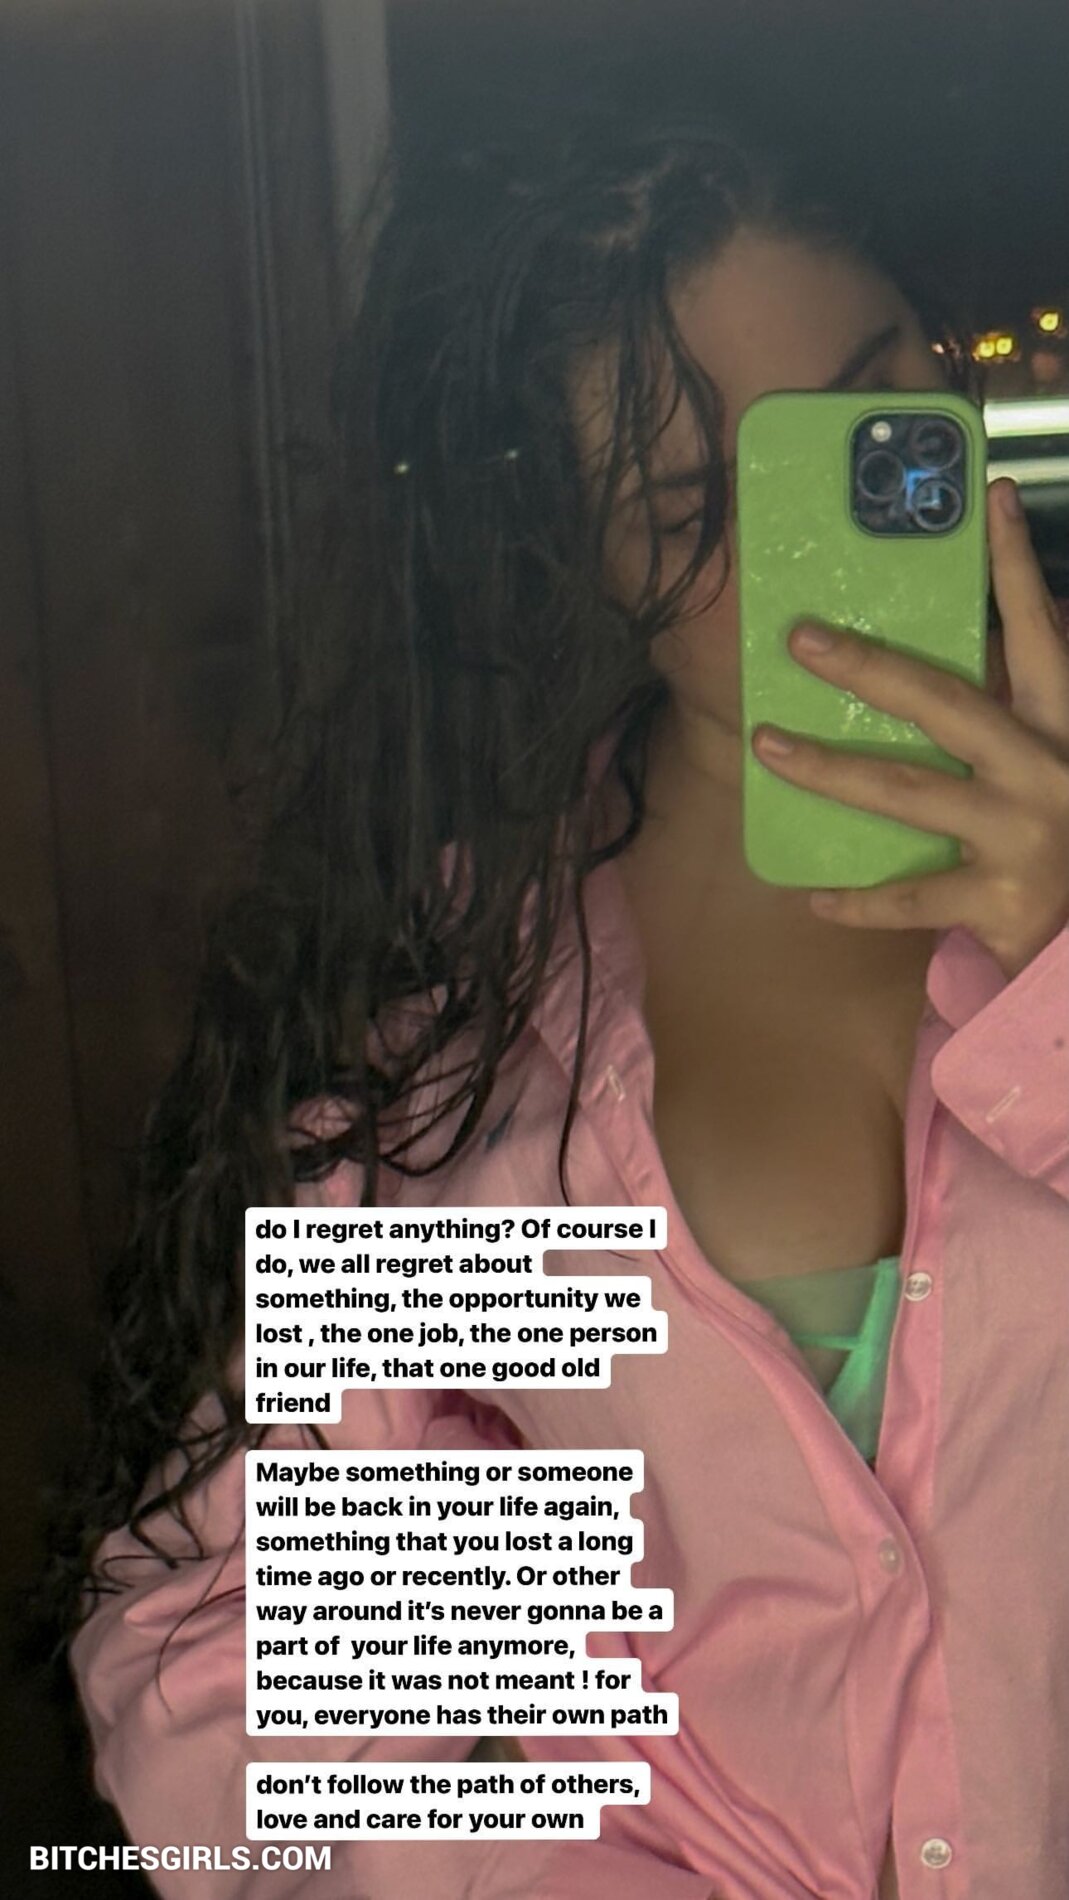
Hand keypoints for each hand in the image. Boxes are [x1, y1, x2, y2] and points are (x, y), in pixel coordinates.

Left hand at [751, 478, 1068, 979]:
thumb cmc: (1065, 846)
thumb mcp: (1051, 769)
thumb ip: (1012, 725)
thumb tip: (930, 677)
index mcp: (1061, 728)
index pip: (1040, 632)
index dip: (1015, 566)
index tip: (988, 498)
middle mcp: (1045, 770)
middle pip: (947, 703)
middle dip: (870, 667)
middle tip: (802, 639)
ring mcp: (1022, 835)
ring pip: (906, 792)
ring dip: (828, 770)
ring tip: (767, 747)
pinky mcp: (999, 900)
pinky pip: (909, 895)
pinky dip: (857, 901)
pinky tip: (813, 897)